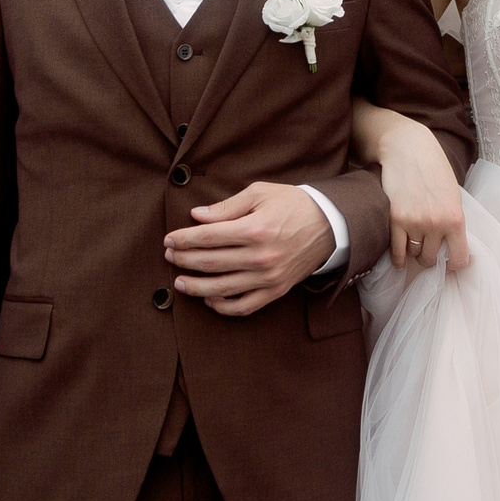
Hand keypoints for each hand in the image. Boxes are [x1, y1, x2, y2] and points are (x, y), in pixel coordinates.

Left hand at [164, 181, 336, 313]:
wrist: (330, 225)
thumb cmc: (293, 204)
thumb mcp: (260, 194)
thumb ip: (227, 207)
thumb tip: (197, 216)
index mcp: (255, 229)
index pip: (208, 237)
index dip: (183, 239)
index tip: (169, 240)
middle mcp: (260, 257)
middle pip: (210, 263)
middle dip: (183, 260)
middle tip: (169, 256)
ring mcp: (268, 277)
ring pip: (222, 289)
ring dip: (196, 286)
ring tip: (180, 281)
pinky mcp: (276, 291)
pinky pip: (244, 306)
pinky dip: (223, 306)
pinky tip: (209, 299)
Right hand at [376, 121, 469, 271]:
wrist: (408, 148)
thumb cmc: (433, 169)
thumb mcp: (453, 194)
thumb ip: (453, 220)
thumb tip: (452, 246)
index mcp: (456, 218)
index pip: (459, 258)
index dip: (454, 264)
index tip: (449, 262)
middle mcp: (437, 224)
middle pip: (432, 259)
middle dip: (430, 256)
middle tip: (427, 248)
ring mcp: (415, 223)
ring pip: (414, 255)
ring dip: (414, 253)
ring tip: (413, 244)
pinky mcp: (395, 220)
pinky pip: (396, 252)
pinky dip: (398, 257)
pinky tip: (399, 257)